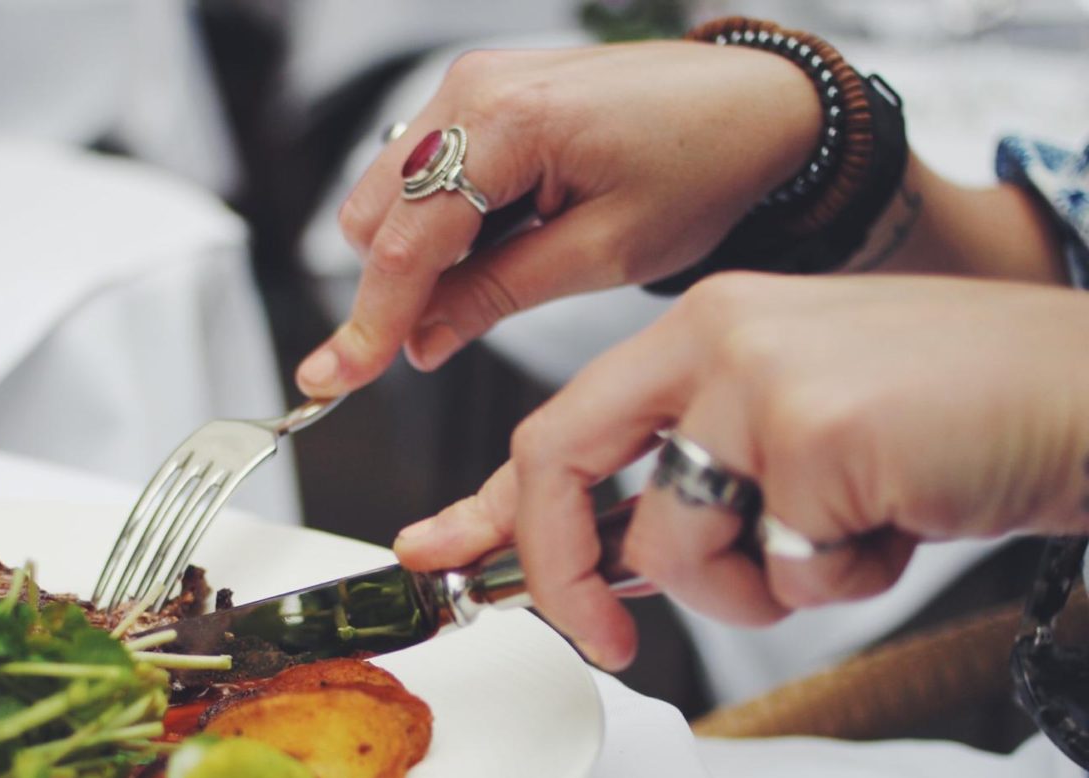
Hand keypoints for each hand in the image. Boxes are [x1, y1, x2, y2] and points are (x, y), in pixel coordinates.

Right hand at [295, 42, 821, 396]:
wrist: (756, 106)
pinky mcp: (479, 94)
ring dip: (415, 255)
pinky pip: (419, 172)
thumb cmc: (704, 164)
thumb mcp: (603, 254)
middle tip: (437, 340)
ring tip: (500, 273)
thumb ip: (496, 296)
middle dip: (391, 288)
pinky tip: (499, 239)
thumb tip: (422, 341)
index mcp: (510, 122)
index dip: (369, 324)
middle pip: (372, 216)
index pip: (407, 245)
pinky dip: (439, 223)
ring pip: (385, 196)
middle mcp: (473, 90)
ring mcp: (471, 85)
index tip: (335, 378)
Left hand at [391, 273, 1088, 669]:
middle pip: (560, 466)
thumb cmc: (948, 418)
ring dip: (756, 585)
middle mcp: (716, 338)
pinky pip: (779, 571)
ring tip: (846, 534)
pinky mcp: (817, 436)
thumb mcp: (793, 432)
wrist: (1082, 397)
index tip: (435, 551)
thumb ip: (696, 479)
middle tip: (604, 640)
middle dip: (562, 577)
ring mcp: (762, 381)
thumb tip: (605, 565)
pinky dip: (836, 580)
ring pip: (676, 547)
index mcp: (702, 331)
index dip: (485, 501)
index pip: (556, 423)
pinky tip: (894, 522)